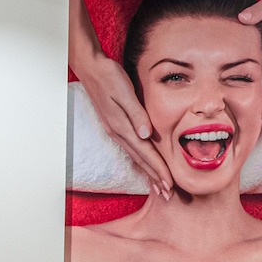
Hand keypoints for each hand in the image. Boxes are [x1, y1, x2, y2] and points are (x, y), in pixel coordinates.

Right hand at [69, 0, 171, 195]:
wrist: (90, 68)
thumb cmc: (109, 77)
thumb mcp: (123, 92)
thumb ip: (136, 113)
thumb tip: (147, 135)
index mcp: (122, 126)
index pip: (145, 153)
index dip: (158, 169)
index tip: (170, 184)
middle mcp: (119, 132)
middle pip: (141, 160)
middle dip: (154, 178)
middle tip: (168, 194)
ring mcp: (115, 131)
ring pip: (136, 157)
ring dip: (148, 172)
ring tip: (159, 186)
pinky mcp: (115, 126)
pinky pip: (131, 149)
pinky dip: (141, 161)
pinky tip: (144, 165)